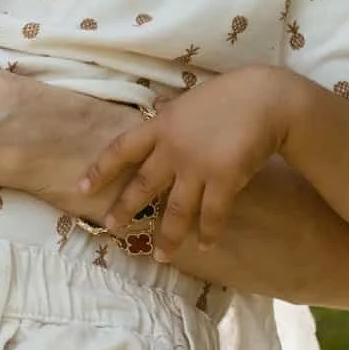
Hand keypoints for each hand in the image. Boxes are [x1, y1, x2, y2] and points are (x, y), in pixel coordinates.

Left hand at [78, 67, 300, 258]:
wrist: (267, 98)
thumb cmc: (230, 95)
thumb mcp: (191, 98)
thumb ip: (171, 107)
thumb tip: (155, 102)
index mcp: (160, 126)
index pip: (121, 149)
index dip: (100, 169)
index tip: (81, 186)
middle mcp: (172, 149)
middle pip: (142, 185)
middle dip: (125, 209)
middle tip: (110, 227)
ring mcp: (196, 166)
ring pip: (176, 209)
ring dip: (168, 235)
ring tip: (161, 254)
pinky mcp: (223, 179)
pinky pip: (211, 213)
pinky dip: (208, 231)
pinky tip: (204, 244)